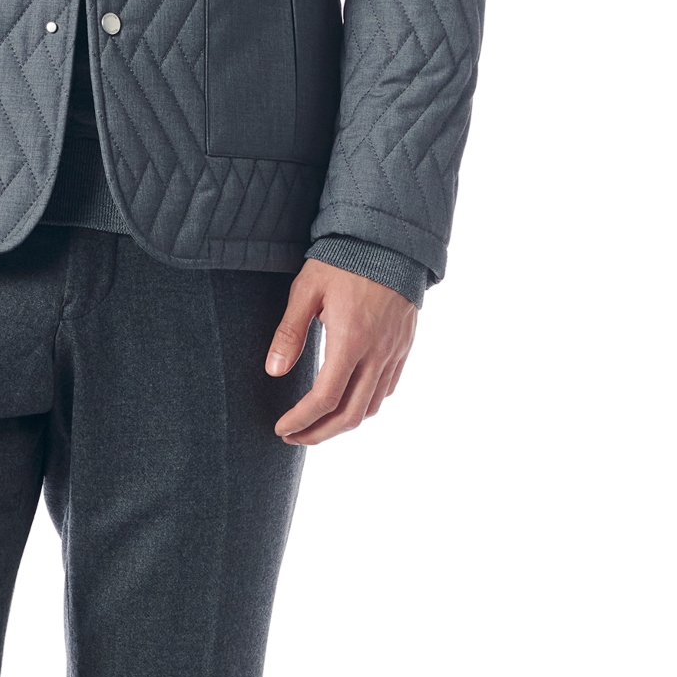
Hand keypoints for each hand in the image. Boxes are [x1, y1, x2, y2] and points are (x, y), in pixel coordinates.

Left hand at [266, 257, 416, 444]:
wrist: (389, 240)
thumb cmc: (343, 260)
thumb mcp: (308, 288)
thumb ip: (290, 331)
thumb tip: (273, 371)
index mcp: (350, 340)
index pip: (324, 399)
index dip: (301, 420)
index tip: (281, 428)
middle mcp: (377, 353)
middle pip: (350, 415)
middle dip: (319, 433)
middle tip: (294, 436)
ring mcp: (394, 352)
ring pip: (371, 407)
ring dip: (343, 423)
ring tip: (317, 423)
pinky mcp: (403, 347)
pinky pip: (387, 390)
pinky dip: (365, 405)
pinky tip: (347, 400)